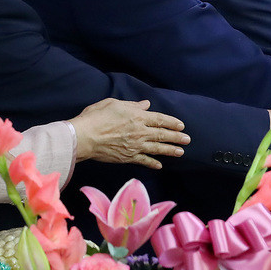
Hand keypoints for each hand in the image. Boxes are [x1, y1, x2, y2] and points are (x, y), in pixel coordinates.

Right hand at [71, 99, 188, 168]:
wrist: (83, 137)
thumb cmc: (95, 117)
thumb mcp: (113, 104)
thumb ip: (132, 105)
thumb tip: (145, 104)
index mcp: (138, 117)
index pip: (161, 119)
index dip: (172, 122)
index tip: (181, 125)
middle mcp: (140, 132)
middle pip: (163, 135)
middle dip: (177, 137)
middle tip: (187, 140)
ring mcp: (135, 146)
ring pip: (157, 149)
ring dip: (170, 150)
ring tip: (181, 152)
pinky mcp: (128, 157)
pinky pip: (144, 161)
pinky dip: (153, 163)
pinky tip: (160, 165)